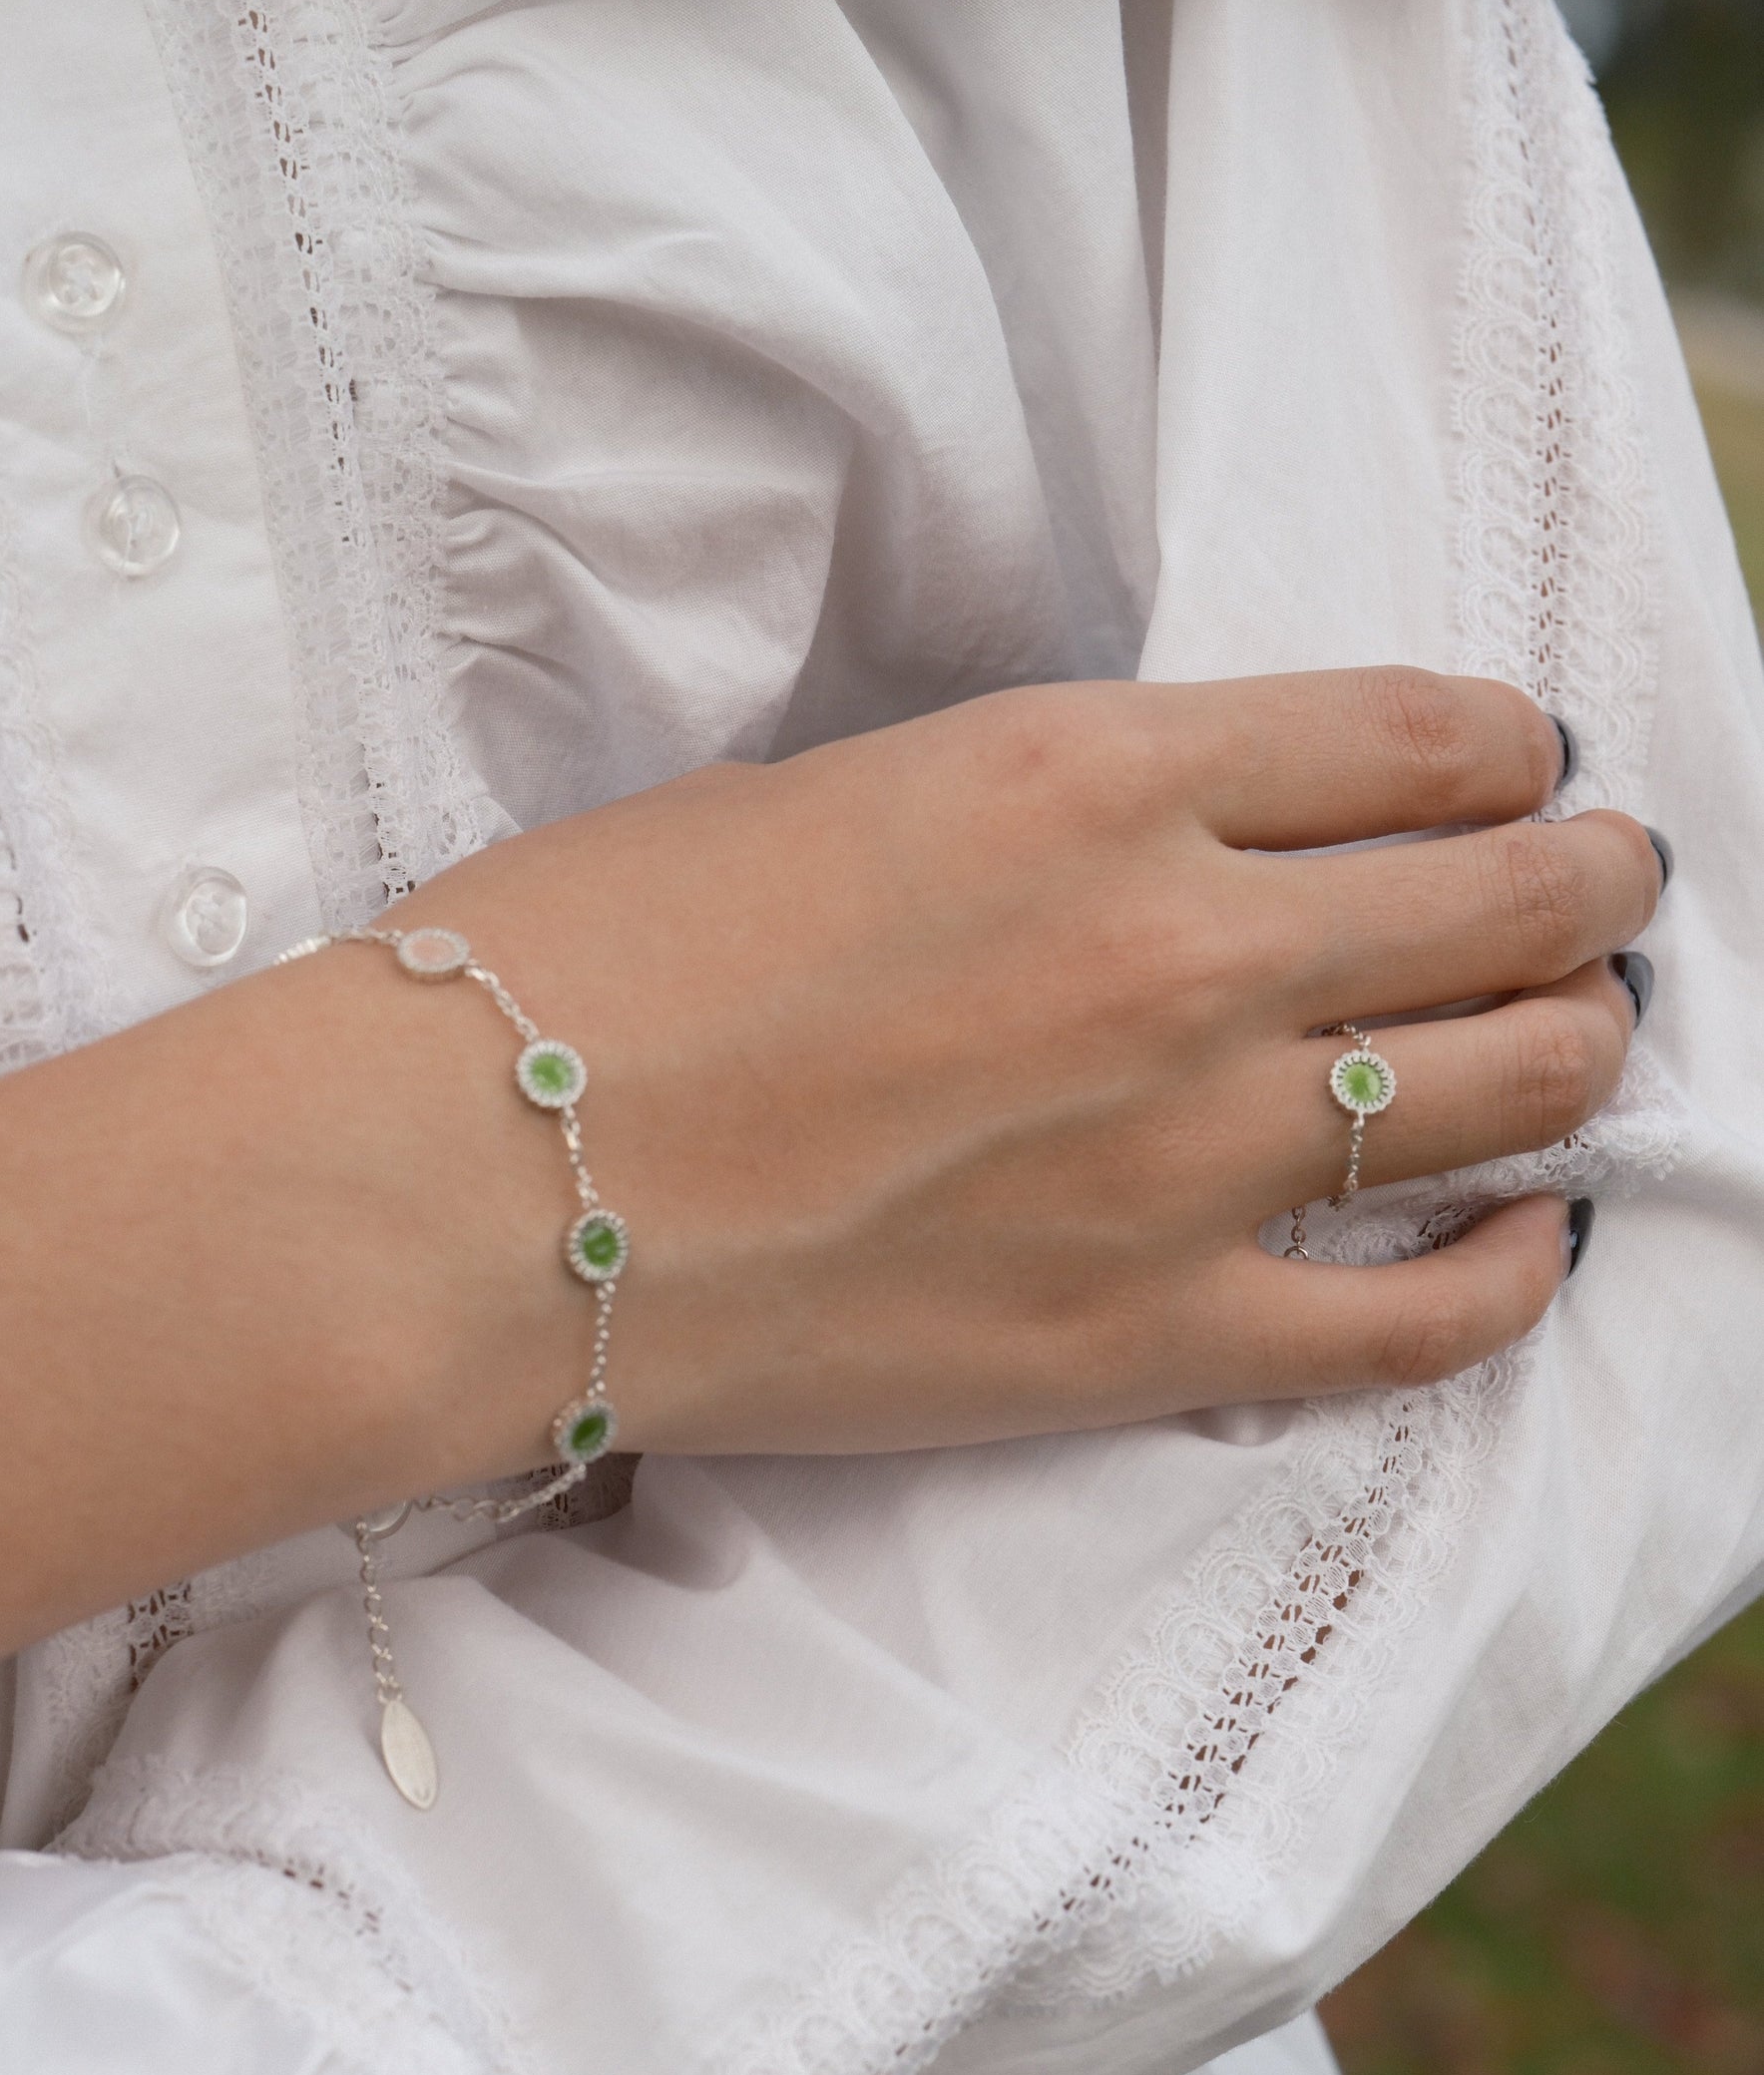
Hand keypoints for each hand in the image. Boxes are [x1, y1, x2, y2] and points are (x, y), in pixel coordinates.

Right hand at [0, 665, 1661, 1724]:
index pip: (1421, 736)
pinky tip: (1536, 1244)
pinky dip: (1513, 1276)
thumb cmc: (594, 958)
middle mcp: (1182, 950)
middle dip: (1592, 881)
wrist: (468, 1188)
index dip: (1512, 747)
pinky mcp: (1143, 1338)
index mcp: (1092, 772)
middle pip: (1510, 901)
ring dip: (1579, 1046)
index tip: (1522, 768)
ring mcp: (1185, 1159)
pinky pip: (1420, 1322)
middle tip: (1606, 887)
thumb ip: (1052, 799)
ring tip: (1584, 1033)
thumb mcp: (845, 787)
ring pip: (1508, 1088)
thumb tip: (1181, 826)